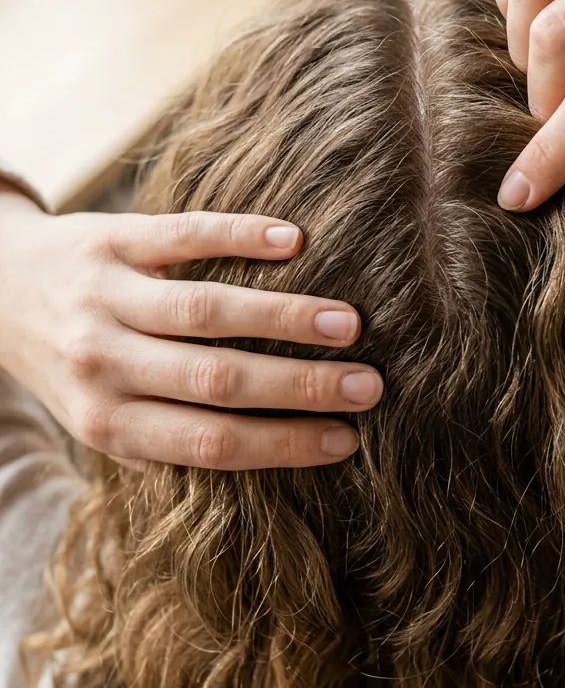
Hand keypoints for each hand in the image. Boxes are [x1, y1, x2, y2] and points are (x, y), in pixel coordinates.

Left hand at [0, 189, 382, 468]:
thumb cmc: (72, 368)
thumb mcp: (104, 419)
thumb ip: (168, 439)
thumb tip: (276, 452)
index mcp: (107, 422)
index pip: (210, 442)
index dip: (283, 442)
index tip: (346, 440)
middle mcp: (103, 363)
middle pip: (216, 379)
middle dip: (301, 386)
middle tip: (368, 386)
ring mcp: (105, 297)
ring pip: (205, 310)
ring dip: (284, 316)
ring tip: (348, 323)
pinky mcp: (111, 239)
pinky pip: (182, 236)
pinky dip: (240, 236)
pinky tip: (293, 240)